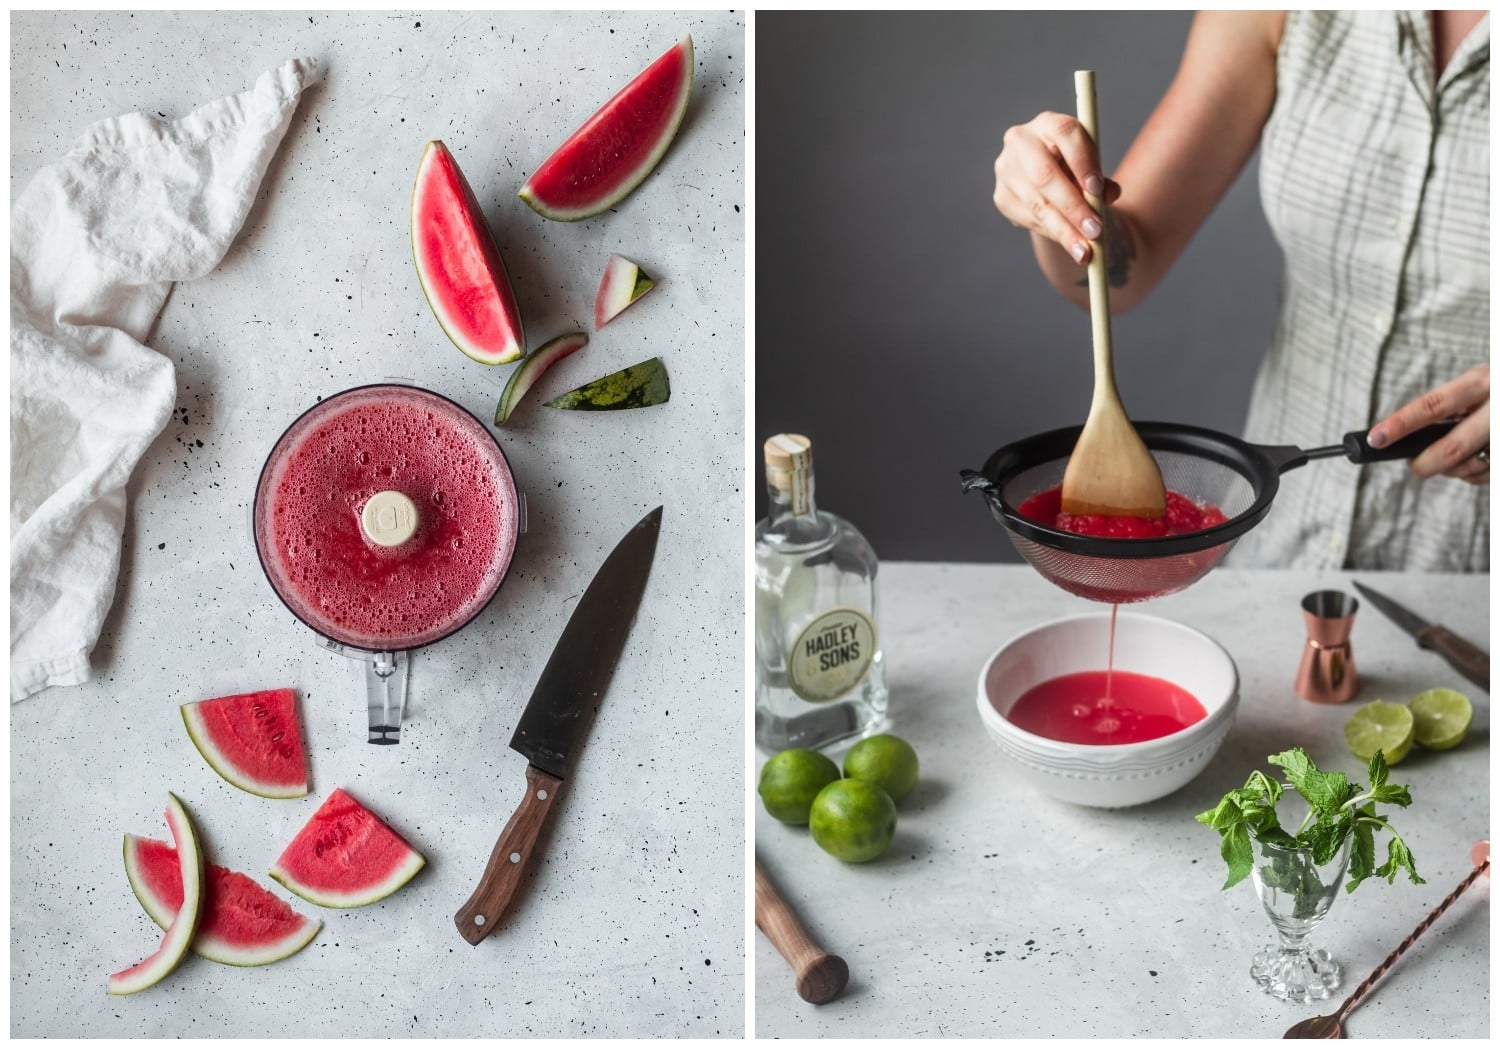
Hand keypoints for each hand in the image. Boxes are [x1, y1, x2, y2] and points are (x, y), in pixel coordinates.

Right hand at [992, 111, 1120, 265]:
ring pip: (1037, 204)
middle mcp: (1020, 141)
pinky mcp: (1001, 196)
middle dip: (1073, 207)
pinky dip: (1052, 233)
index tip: (1098, 189)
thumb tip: (1109, 194)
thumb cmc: (1075, 169)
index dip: (1083, 162)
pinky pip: (1029, 219)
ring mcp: (1006, 170)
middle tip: (1095, 231)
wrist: (1046, 181)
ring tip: (1085, 252)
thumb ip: (1102, 180)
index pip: (1065, 135)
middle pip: (1046, 176)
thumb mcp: (1091, 169)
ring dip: (1063, 231)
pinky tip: (1069, 244)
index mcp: (1048, 123)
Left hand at [1368, 365, 1488, 483]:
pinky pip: (1486, 475)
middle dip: (1425, 463)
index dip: (1401, 424)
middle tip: (1414, 466)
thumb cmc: (1498, 389)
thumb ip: (1450, 406)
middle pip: (1452, 447)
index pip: (1433, 405)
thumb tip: (1405, 435)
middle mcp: (1497, 408)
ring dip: (1451, 470)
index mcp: (1482, 382)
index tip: (1376, 437)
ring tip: (1448, 460)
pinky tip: (1474, 462)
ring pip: (1471, 466)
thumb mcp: (1479, 383)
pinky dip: (1473, 475)